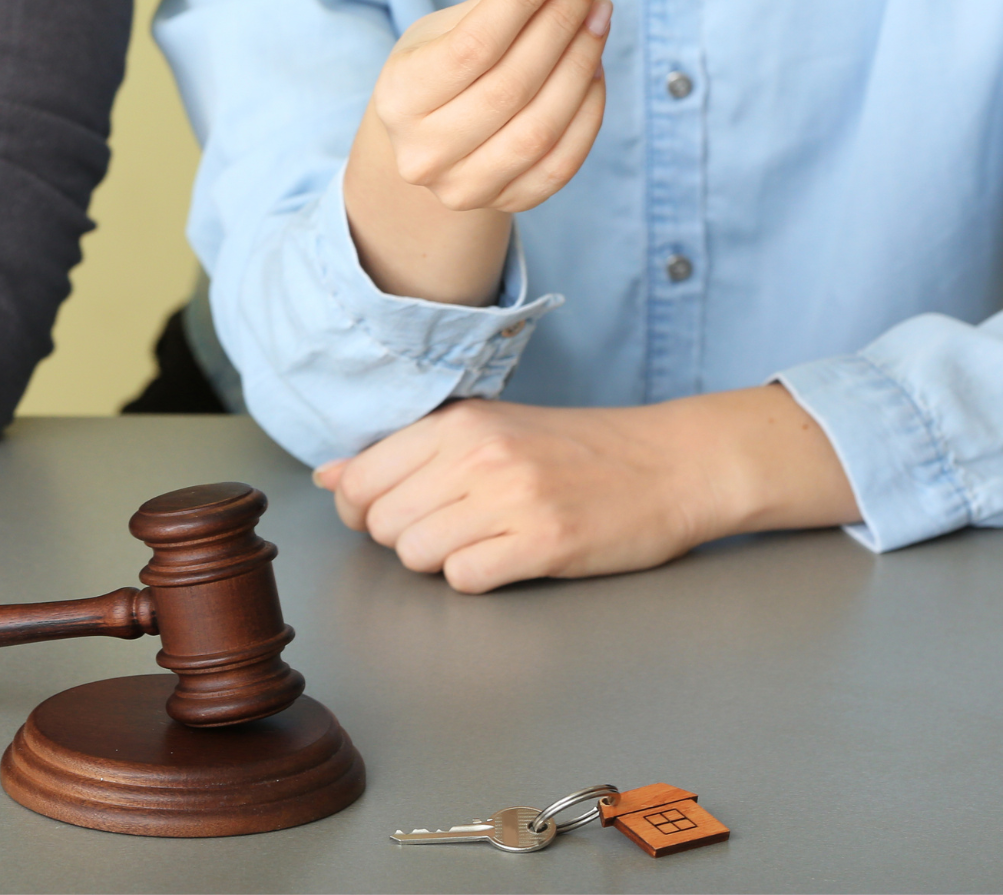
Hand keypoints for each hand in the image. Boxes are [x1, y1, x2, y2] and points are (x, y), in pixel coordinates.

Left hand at [312, 387, 860, 593]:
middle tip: (447, 528)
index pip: (361, 477)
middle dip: (402, 537)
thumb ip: (406, 452)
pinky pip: (465, 579)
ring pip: (417, 554)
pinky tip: (506, 558)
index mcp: (459, 423)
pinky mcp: (544, 543)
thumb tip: (329, 475)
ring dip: (439, 560)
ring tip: (481, 542)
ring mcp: (512, 499)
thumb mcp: (488, 430)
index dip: (360, 507)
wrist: (672, 463)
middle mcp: (478, 455)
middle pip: (383, 522)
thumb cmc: (577, 449)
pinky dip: (476, 579)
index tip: (389, 512)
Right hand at [342, 0, 610, 304]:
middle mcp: (424, 151)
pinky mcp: (505, 203)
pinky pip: (564, 160)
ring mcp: (464, 186)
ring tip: (599, 14)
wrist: (428, 146)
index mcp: (399, 98)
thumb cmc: (439, 73)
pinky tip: (594, 67)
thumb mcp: (450, 27)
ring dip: (583, 62)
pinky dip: (588, 108)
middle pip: (511, 84)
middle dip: (562, 21)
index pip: (473, 45)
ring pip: (541, 125)